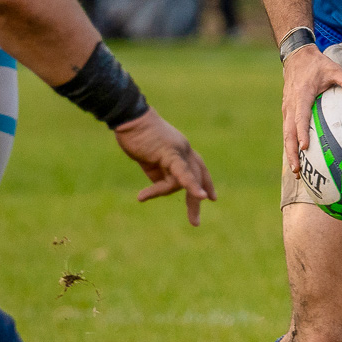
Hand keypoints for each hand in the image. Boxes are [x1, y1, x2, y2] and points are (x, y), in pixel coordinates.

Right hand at [112, 108, 216, 225]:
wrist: (129, 118)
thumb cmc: (136, 136)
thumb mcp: (149, 159)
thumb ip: (158, 172)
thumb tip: (161, 187)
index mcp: (182, 151)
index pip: (199, 168)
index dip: (205, 182)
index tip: (211, 198)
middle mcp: (185, 151)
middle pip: (197, 177)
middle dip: (196, 200)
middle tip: (195, 222)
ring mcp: (180, 151)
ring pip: (181, 180)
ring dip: (160, 191)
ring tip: (143, 196)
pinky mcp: (170, 153)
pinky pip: (183, 172)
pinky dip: (191, 185)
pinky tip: (202, 196)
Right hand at [282, 46, 341, 178]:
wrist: (296, 57)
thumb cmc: (317, 65)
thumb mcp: (333, 68)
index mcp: (302, 96)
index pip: (300, 118)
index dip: (301, 133)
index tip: (305, 148)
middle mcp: (291, 105)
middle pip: (288, 132)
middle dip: (291, 152)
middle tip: (297, 170)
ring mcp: (287, 108)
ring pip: (286, 134)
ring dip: (290, 152)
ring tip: (297, 171)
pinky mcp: (288, 110)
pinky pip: (288, 130)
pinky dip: (291, 144)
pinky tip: (299, 157)